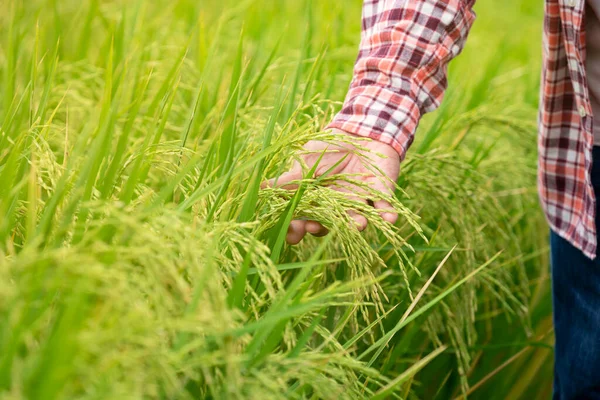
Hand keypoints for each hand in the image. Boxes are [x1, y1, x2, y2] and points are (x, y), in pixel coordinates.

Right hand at [266, 129, 400, 243]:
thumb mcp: (306, 160)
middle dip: (324, 227)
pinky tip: (389, 219)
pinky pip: (385, 207)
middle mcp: (337, 208)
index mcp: (318, 202)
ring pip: (357, 219)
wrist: (360, 130)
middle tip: (315, 227)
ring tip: (356, 224)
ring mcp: (359, 203)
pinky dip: (387, 214)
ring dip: (356, 223)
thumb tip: (261, 187)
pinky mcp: (381, 195)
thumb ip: (290, 177)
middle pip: (330, 224)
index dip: (298, 228)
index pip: (305, 219)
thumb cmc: (329, 147)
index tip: (293, 232)